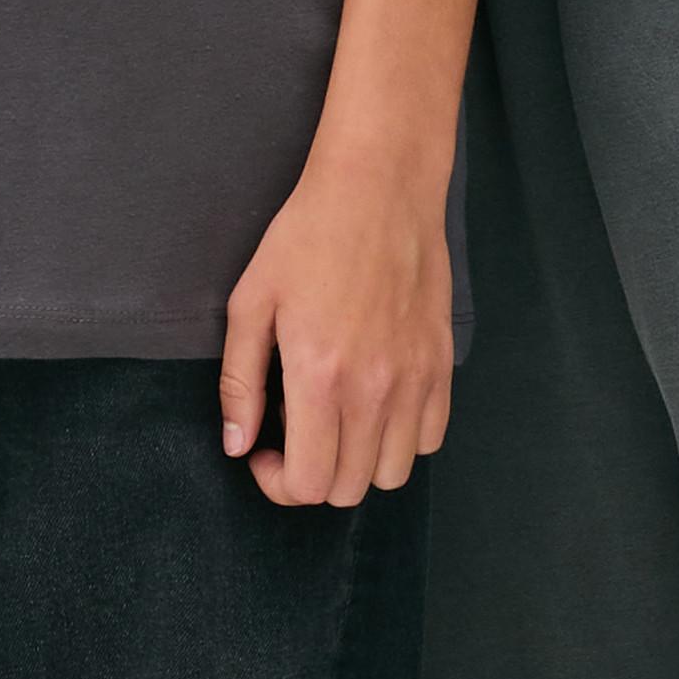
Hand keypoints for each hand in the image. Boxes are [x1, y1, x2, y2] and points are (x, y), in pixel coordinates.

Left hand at [218, 144, 455, 509]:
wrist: (378, 190)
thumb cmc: (306, 238)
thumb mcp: (251, 303)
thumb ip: (240, 383)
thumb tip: (237, 446)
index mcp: (319, 377)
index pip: (309, 483)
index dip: (278, 484)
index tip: (264, 452)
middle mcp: (374, 389)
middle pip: (349, 488)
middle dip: (312, 478)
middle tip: (294, 437)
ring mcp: (415, 379)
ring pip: (394, 473)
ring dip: (358, 464)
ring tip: (337, 424)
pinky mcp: (441, 364)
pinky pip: (431, 437)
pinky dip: (402, 439)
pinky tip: (376, 406)